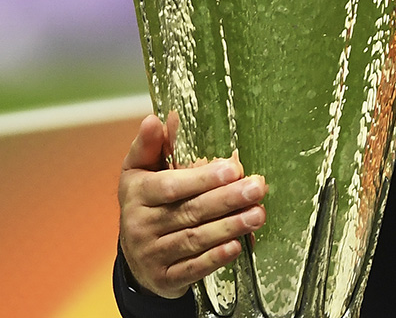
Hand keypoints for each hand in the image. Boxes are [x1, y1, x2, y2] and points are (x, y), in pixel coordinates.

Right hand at [117, 114, 267, 298]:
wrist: (136, 258)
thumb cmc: (145, 203)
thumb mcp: (139, 172)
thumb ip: (150, 146)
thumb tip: (157, 118)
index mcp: (137, 193)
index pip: (170, 185)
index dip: (202, 178)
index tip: (232, 168)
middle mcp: (141, 225)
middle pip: (189, 211)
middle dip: (227, 199)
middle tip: (258, 187)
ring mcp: (152, 254)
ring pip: (195, 239)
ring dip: (230, 226)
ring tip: (258, 214)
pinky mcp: (165, 278)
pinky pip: (193, 268)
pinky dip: (216, 258)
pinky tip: (238, 245)